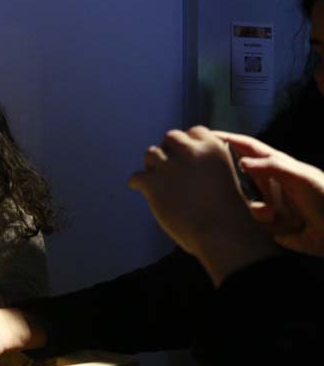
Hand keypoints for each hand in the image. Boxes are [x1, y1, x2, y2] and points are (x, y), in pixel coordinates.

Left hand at [127, 127, 280, 284]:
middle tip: (168, 167)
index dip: (188, 143)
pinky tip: (143, 190)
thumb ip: (208, 167)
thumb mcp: (228, 179)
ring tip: (157, 179)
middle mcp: (191, 152)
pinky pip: (136, 177)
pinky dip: (138, 184)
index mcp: (213, 148)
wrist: (223, 234)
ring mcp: (170, 167)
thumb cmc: (230, 215)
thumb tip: (190, 167)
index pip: (194, 132)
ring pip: (150, 153)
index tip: (186, 155)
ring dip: (152, 165)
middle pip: (170, 137)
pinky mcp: (153, 183)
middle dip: (168, 150)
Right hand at [217, 131, 323, 256]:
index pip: (246, 147)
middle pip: (235, 174)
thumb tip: (242, 161)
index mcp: (275, 165)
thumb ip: (273, 167)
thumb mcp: (302, 177)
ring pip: (240, 201)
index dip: (226, 138)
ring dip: (253, 210)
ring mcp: (266, 203)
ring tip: (274, 216)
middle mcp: (267, 182)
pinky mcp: (266, 224)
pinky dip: (259, 226)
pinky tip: (277, 229)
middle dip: (226, 179)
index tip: (202, 135)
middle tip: (209, 182)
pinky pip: (249, 222)